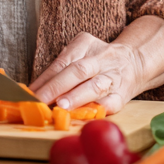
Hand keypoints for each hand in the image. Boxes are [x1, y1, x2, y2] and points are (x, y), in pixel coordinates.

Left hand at [28, 16, 163, 113]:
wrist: (135, 60)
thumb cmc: (98, 60)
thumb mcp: (80, 52)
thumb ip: (60, 68)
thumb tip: (33, 89)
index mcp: (85, 46)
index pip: (62, 62)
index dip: (45, 78)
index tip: (28, 92)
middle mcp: (100, 60)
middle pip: (77, 71)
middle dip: (56, 87)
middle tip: (38, 100)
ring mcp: (112, 77)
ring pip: (95, 86)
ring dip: (77, 97)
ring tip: (61, 106)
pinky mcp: (122, 95)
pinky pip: (111, 103)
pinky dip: (98, 110)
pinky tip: (86, 117)